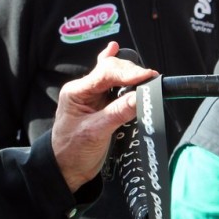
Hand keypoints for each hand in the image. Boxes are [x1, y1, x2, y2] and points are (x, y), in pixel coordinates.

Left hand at [52, 42, 156, 191]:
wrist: (65, 169)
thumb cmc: (73, 152)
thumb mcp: (96, 132)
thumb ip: (118, 112)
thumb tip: (142, 97)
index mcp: (77, 91)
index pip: (106, 73)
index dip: (129, 73)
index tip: (149, 77)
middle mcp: (84, 89)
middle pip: (111, 70)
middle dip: (132, 73)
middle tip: (153, 80)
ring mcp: (92, 96)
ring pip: (114, 75)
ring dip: (130, 74)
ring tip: (147, 77)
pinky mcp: (101, 104)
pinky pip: (110, 82)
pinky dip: (116, 70)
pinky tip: (113, 49)